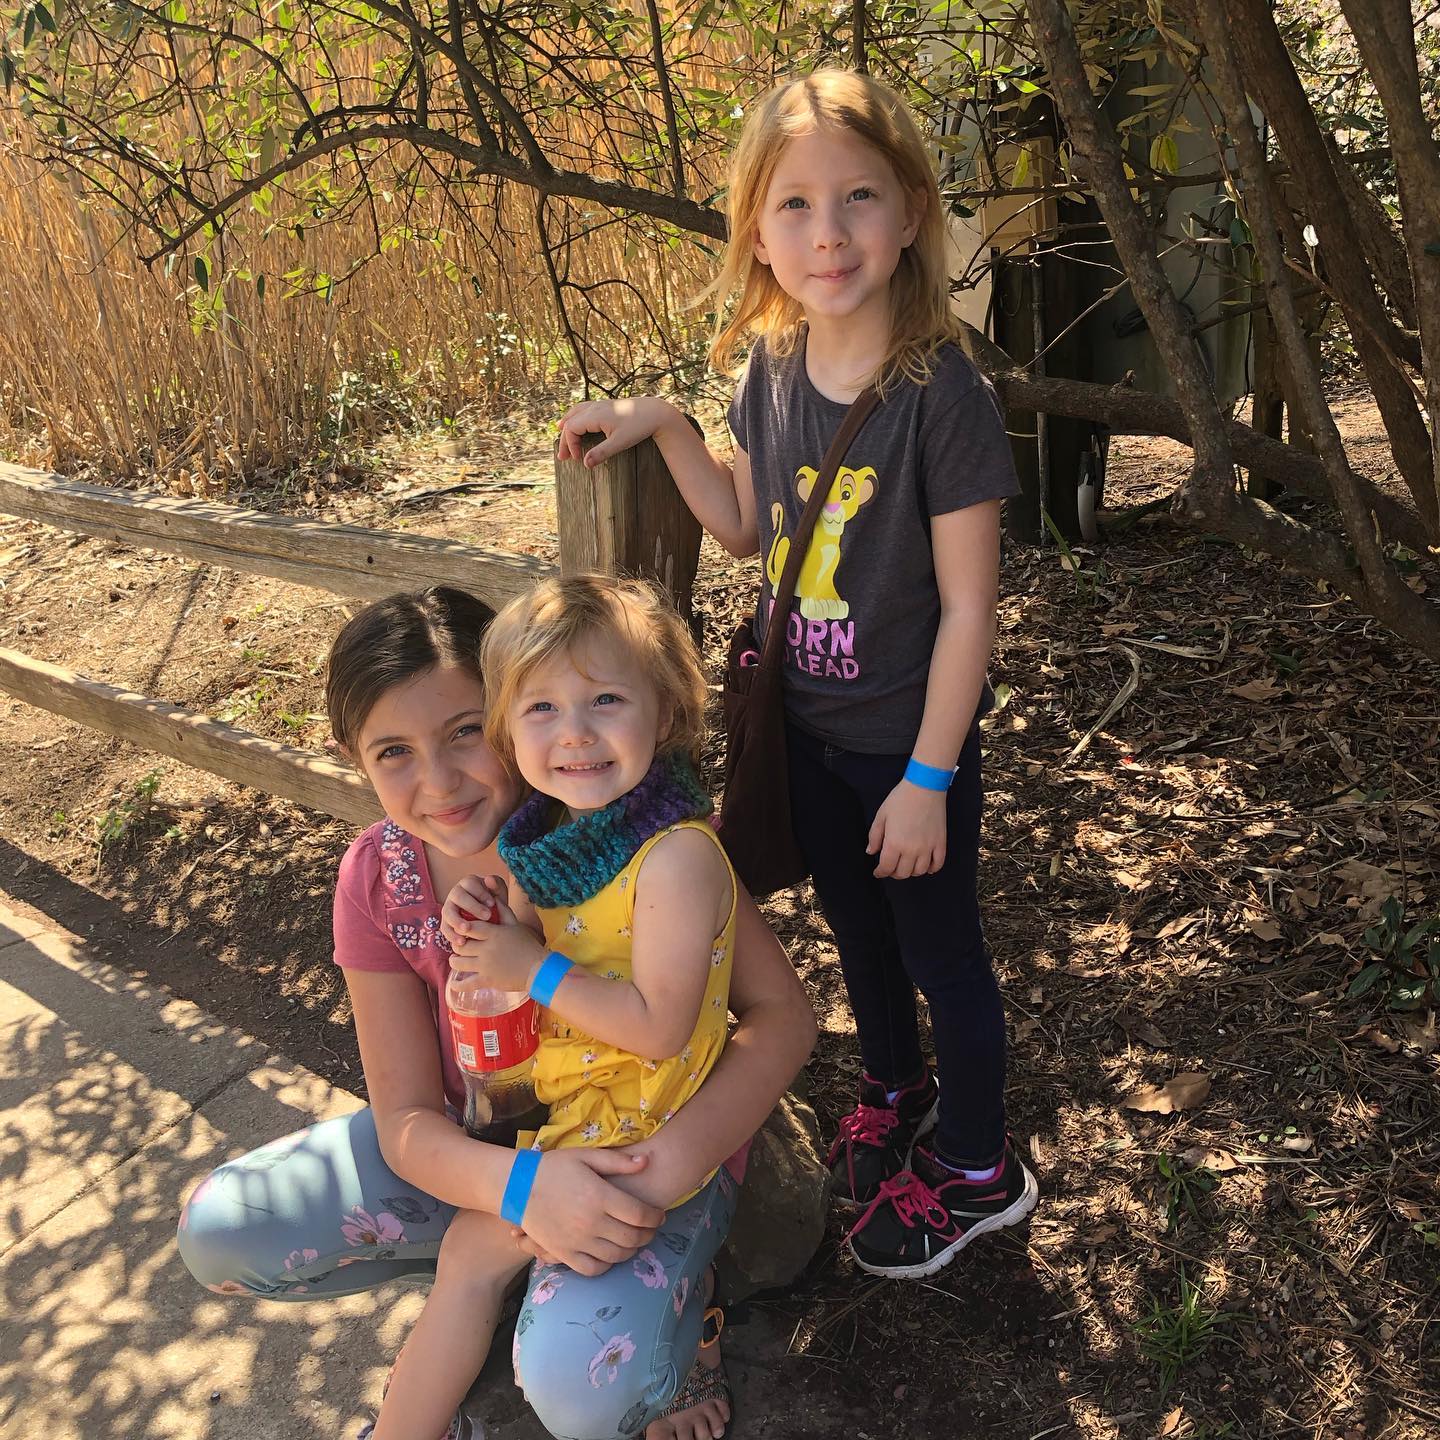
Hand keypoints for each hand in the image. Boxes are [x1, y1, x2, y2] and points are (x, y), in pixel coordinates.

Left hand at [441, 875, 545, 991]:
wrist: (538, 969)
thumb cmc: (528, 945)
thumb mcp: (515, 925)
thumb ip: (503, 911)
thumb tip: (494, 897)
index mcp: (494, 933)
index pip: (469, 927)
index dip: (462, 928)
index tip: (461, 930)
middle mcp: (487, 948)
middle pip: (461, 945)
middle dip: (457, 945)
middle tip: (458, 946)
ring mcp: (485, 965)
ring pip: (459, 963)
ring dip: (454, 961)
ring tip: (455, 960)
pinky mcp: (487, 980)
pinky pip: (466, 983)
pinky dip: (458, 985)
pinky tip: (454, 984)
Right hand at [514, 1149, 664, 1275]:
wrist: (518, 1185)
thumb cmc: (554, 1167)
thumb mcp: (586, 1156)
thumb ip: (618, 1161)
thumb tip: (647, 1162)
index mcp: (600, 1197)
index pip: (640, 1215)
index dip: (655, 1217)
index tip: (660, 1215)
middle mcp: (591, 1222)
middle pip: (632, 1237)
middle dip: (648, 1235)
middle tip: (652, 1229)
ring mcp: (577, 1241)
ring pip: (616, 1255)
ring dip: (632, 1250)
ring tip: (635, 1241)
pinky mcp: (563, 1253)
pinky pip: (592, 1268)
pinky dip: (607, 1265)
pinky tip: (611, 1254)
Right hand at [556, 396, 672, 467]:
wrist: (655, 412)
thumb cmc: (638, 427)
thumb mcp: (620, 443)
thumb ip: (601, 453)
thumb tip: (585, 464)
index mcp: (595, 415)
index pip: (571, 429)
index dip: (570, 445)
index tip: (578, 459)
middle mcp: (594, 408)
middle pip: (570, 422)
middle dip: (566, 440)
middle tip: (563, 458)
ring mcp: (600, 405)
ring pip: (576, 413)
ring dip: (567, 424)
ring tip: (559, 432)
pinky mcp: (606, 406)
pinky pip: (584, 409)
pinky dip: (576, 416)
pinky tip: (576, 419)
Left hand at [867, 780, 947, 878]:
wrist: (925, 787)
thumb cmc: (900, 799)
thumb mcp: (881, 816)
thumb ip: (874, 836)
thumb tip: (870, 852)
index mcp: (894, 843)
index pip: (886, 868)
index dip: (880, 872)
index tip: (878, 872)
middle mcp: (911, 850)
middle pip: (903, 873)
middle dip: (894, 873)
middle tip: (891, 867)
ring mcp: (928, 848)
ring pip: (920, 871)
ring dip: (911, 872)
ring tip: (907, 865)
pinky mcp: (940, 843)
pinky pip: (938, 864)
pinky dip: (932, 869)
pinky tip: (926, 867)